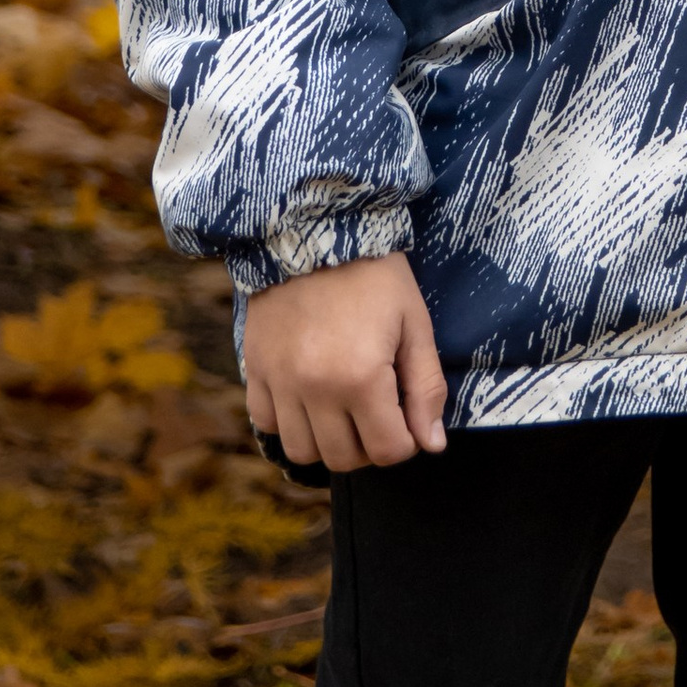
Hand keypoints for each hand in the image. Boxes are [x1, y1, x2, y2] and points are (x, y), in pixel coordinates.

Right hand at [242, 251, 447, 474]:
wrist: (315, 228)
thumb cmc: (375, 274)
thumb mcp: (414, 324)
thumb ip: (426, 388)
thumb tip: (432, 445)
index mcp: (361, 378)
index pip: (387, 451)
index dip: (405, 441)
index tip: (407, 417)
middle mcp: (315, 389)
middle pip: (343, 459)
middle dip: (369, 445)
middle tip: (379, 413)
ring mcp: (280, 382)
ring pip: (302, 450)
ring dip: (328, 440)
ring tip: (345, 409)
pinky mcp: (255, 370)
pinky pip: (266, 424)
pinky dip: (289, 422)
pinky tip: (310, 396)